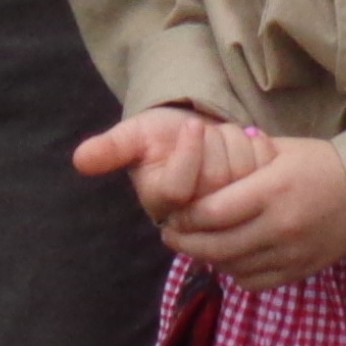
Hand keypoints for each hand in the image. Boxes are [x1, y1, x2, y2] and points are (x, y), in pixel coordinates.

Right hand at [75, 102, 269, 235]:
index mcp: (163, 206)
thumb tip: (80, 159)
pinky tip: (247, 148)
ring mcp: (227, 212)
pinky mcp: (254, 202)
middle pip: (216, 181)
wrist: (195, 131)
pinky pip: (266, 169)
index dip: (189, 152)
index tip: (191, 127)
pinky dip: (259, 147)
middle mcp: (194, 218)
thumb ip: (112, 148)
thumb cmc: (161, 137)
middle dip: (215, 145)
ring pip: (244, 173)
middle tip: (205, 136)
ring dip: (237, 144)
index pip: (180, 189)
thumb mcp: (135, 136)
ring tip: (222, 143)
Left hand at [165, 132, 345, 287]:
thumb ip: (243, 162)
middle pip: (216, 246)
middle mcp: (279, 226)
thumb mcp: (282, 151)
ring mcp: (289, 253)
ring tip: (197, 246)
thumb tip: (202, 168)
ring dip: (208, 259)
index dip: (185, 218)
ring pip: (231, 267)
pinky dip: (235, 272)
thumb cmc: (322, 164)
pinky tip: (230, 258)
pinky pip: (253, 281)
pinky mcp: (298, 271)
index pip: (213, 212)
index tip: (173, 215)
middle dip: (186, 243)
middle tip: (171, 236)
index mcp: (272, 190)